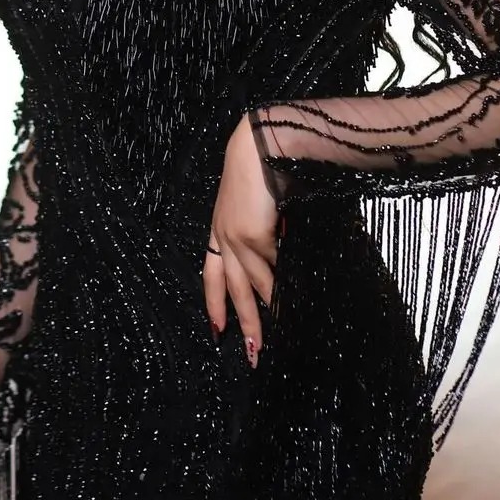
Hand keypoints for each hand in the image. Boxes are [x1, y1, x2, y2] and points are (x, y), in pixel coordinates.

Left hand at [203, 115, 278, 366]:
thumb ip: (262, 230)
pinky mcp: (253, 237)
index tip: (216, 330)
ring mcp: (235, 238)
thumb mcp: (256, 204)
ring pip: (250, 287)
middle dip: (240, 324)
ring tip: (270, 343)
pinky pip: (269, 272)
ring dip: (262, 316)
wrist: (262, 144)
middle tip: (251, 354)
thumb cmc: (263, 166)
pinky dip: (279, 292)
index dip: (215, 303)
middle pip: (231, 290)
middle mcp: (222, 237)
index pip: (213, 274)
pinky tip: (286, 308)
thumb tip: (278, 251)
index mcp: (219, 228)